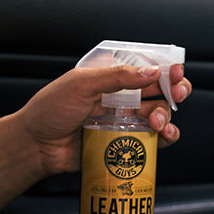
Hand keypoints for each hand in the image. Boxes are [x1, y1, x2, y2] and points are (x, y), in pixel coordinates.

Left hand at [13, 64, 191, 175]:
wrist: (37, 146)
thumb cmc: (50, 110)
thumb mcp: (81, 84)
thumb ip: (117, 77)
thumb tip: (152, 72)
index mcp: (112, 77)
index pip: (147, 67)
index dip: (166, 68)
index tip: (174, 72)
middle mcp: (123, 97)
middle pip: (161, 90)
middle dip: (175, 90)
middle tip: (176, 94)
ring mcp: (127, 120)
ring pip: (161, 114)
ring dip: (165, 116)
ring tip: (155, 123)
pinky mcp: (129, 143)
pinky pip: (155, 139)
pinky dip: (166, 136)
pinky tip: (165, 135)